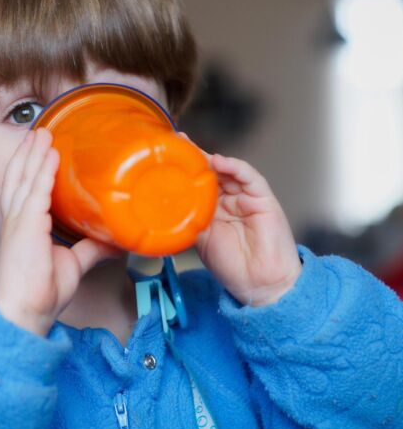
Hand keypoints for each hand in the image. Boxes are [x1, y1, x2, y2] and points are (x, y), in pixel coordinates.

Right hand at [0, 128, 123, 334]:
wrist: (27, 312)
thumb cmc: (42, 292)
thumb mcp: (74, 263)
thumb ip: (91, 249)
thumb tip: (115, 240)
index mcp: (24, 226)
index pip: (25, 189)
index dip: (31, 167)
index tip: (41, 150)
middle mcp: (17, 219)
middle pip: (20, 176)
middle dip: (29, 152)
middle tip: (39, 131)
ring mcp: (19, 221)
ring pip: (25, 178)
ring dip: (34, 153)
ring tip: (42, 132)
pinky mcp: (25, 226)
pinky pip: (35, 192)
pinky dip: (43, 172)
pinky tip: (51, 155)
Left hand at [180, 133, 301, 306]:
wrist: (259, 284)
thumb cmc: (232, 266)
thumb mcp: (200, 239)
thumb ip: (188, 218)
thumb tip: (165, 205)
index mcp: (213, 208)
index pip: (198, 182)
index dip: (185, 169)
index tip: (167, 153)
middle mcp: (229, 199)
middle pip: (211, 171)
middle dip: (195, 157)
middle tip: (178, 143)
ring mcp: (245, 197)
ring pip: (228, 170)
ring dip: (211, 159)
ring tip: (194, 151)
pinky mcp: (263, 198)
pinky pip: (249, 177)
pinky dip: (235, 167)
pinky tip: (220, 162)